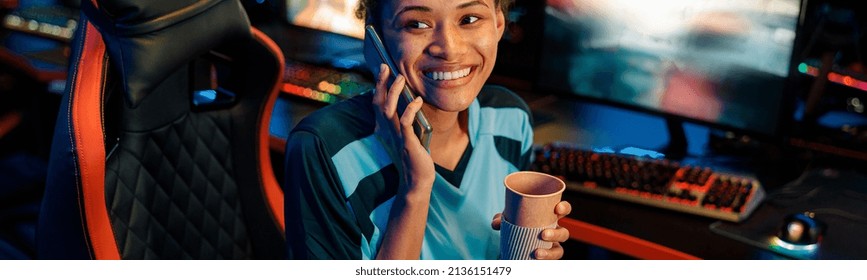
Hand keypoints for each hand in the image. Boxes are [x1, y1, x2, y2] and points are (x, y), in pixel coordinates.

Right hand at [372, 64, 435, 258]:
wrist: (417, 180)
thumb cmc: (413, 156)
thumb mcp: (406, 134)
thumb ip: (404, 119)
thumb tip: (409, 99)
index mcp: (385, 128)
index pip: (377, 103)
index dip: (378, 85)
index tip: (383, 69)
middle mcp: (387, 131)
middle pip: (379, 103)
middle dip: (381, 84)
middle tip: (386, 67)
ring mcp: (396, 137)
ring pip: (389, 110)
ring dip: (394, 93)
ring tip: (401, 78)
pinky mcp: (407, 143)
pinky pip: (406, 123)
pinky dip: (410, 110)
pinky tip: (417, 100)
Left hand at [491, 201, 571, 259]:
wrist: (512, 242)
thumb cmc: (516, 223)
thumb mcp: (509, 218)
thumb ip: (502, 218)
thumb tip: (496, 223)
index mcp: (549, 218)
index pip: (563, 210)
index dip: (564, 208)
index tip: (557, 208)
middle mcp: (554, 232)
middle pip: (564, 233)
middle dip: (556, 234)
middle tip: (543, 234)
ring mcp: (551, 247)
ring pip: (559, 251)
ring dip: (549, 253)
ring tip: (537, 253)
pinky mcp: (545, 258)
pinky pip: (548, 262)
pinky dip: (542, 262)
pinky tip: (534, 261)